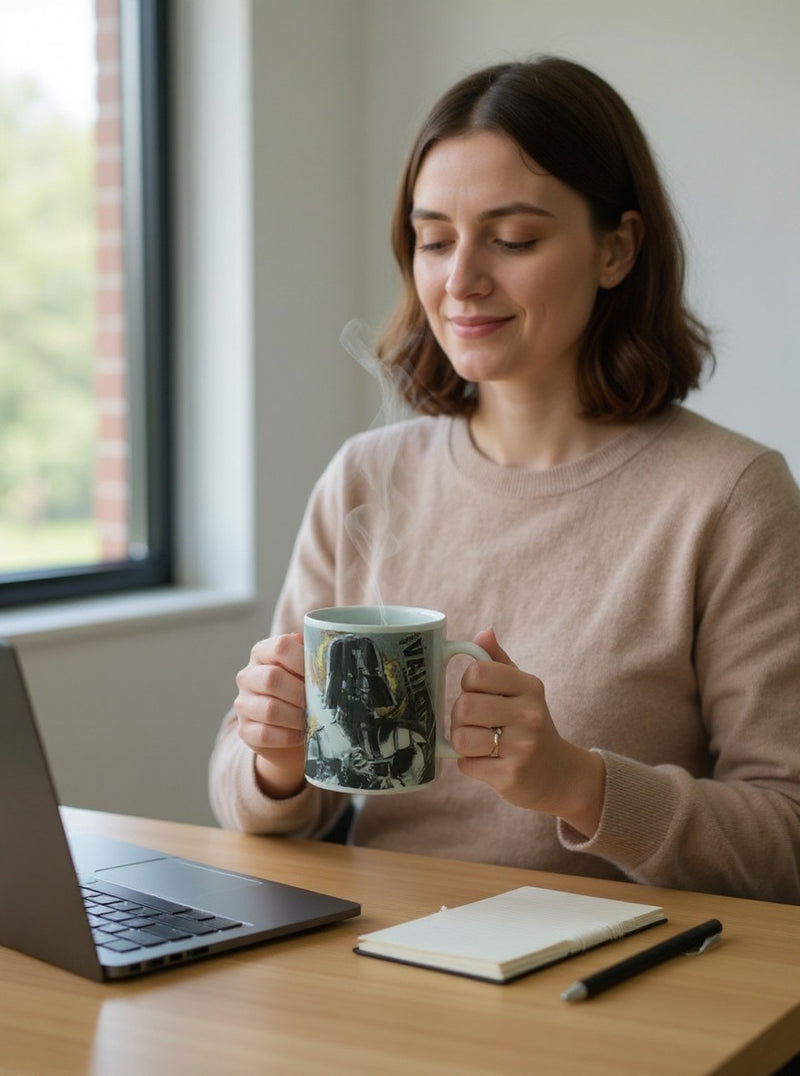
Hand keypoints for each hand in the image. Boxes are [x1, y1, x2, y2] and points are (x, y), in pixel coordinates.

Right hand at [234, 633, 306, 798]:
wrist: (291, 729)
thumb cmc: (304, 691)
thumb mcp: (308, 671)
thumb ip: (316, 658)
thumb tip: (340, 653)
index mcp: (263, 653)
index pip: (280, 646)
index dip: (304, 660)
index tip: (321, 674)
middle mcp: (248, 676)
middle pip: (272, 679)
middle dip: (302, 693)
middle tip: (319, 703)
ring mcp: (243, 704)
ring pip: (269, 710)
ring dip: (297, 717)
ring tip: (311, 720)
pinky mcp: (244, 730)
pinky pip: (265, 734)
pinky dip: (289, 736)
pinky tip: (301, 735)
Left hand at [450, 629, 605, 837]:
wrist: (561, 776)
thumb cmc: (531, 726)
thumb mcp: (522, 690)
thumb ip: (498, 661)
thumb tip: (483, 632)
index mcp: (529, 686)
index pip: (477, 672)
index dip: (468, 685)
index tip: (478, 695)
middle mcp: (529, 714)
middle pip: (464, 706)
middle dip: (460, 717)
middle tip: (475, 724)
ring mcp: (522, 748)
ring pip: (461, 737)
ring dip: (462, 743)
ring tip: (480, 744)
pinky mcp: (510, 776)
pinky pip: (466, 764)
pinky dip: (470, 764)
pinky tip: (489, 763)